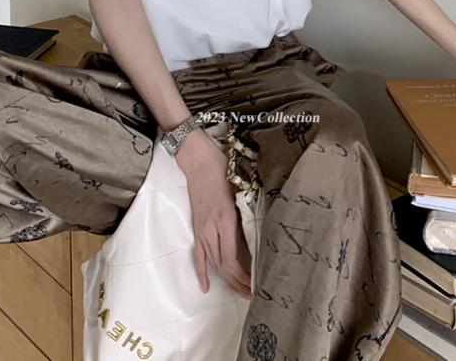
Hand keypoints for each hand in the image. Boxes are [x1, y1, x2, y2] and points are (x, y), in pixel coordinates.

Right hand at [175, 128, 252, 299]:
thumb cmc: (223, 171)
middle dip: (238, 284)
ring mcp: (202, 229)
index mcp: (226, 220)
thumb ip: (248, 216)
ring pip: (213, 263)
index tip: (256, 284)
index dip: (243, 276)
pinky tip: (206, 286)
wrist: (199, 161)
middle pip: (223, 266)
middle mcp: (212, 229)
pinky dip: (201, 272)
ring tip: (239, 291)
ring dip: (226, 280)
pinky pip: (198, 254)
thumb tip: (258, 237)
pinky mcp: (196, 227)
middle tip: (252, 294)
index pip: (233, 259)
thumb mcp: (241, 192)